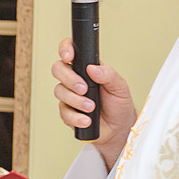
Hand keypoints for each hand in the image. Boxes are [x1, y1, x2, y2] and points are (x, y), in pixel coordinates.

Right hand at [53, 37, 137, 169]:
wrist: (118, 129)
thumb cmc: (119, 105)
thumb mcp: (120, 86)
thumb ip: (108, 74)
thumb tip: (93, 68)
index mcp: (87, 68)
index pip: (71, 51)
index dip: (65, 49)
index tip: (68, 56)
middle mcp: (75, 79)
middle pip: (58, 69)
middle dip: (70, 79)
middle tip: (84, 89)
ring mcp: (69, 96)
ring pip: (59, 91)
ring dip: (76, 101)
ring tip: (91, 107)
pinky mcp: (67, 112)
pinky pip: (63, 112)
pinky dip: (76, 117)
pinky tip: (87, 119)